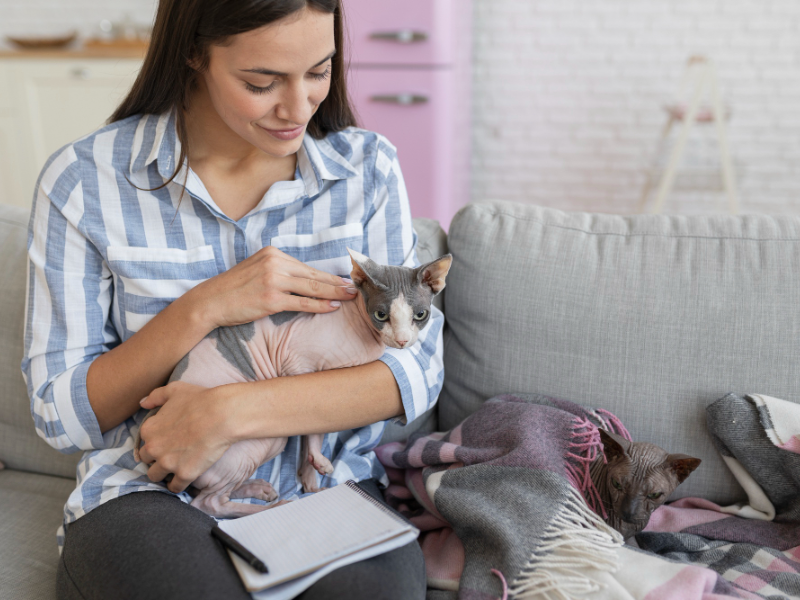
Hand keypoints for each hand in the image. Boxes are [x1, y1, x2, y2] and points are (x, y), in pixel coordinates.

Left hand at [137, 381, 234, 492]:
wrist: (222, 414)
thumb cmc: (200, 399)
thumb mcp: (175, 390)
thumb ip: (155, 396)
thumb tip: (142, 403)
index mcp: (149, 429)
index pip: (144, 442)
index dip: (155, 442)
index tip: (166, 442)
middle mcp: (154, 448)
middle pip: (147, 461)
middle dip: (157, 459)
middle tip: (172, 455)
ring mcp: (168, 463)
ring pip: (155, 476)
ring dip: (164, 474)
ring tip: (176, 469)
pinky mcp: (184, 474)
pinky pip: (175, 487)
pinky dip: (178, 485)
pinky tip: (184, 479)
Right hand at [189, 246, 356, 328]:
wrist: (210, 302)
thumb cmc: (234, 290)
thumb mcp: (257, 270)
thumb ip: (279, 271)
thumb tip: (306, 281)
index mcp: (273, 253)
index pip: (306, 266)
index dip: (328, 274)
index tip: (344, 279)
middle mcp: (275, 262)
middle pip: (314, 275)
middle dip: (337, 282)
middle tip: (356, 287)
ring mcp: (273, 280)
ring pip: (312, 287)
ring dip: (334, 293)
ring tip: (350, 297)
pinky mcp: (271, 299)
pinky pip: (302, 302)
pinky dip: (319, 305)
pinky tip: (332, 307)